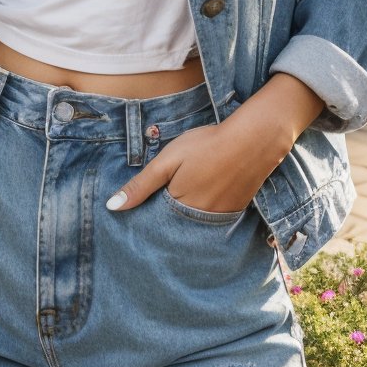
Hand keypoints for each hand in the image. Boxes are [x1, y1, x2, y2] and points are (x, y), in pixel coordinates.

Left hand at [105, 89, 307, 215]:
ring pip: (194, 225)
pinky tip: (206, 192)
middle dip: (165, 219)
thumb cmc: (206, 145)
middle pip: (175, 227)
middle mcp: (200, 221)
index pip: (155, 223)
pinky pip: (213, 220)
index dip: (147, 214)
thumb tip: (111, 207)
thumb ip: (141, 185)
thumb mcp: (167, 160)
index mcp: (179, 208)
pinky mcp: (235, 211)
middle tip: (165, 198)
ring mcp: (220, 218)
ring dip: (185, 215)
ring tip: (187, 192)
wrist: (254, 139)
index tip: (142, 205)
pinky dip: (205, 211)